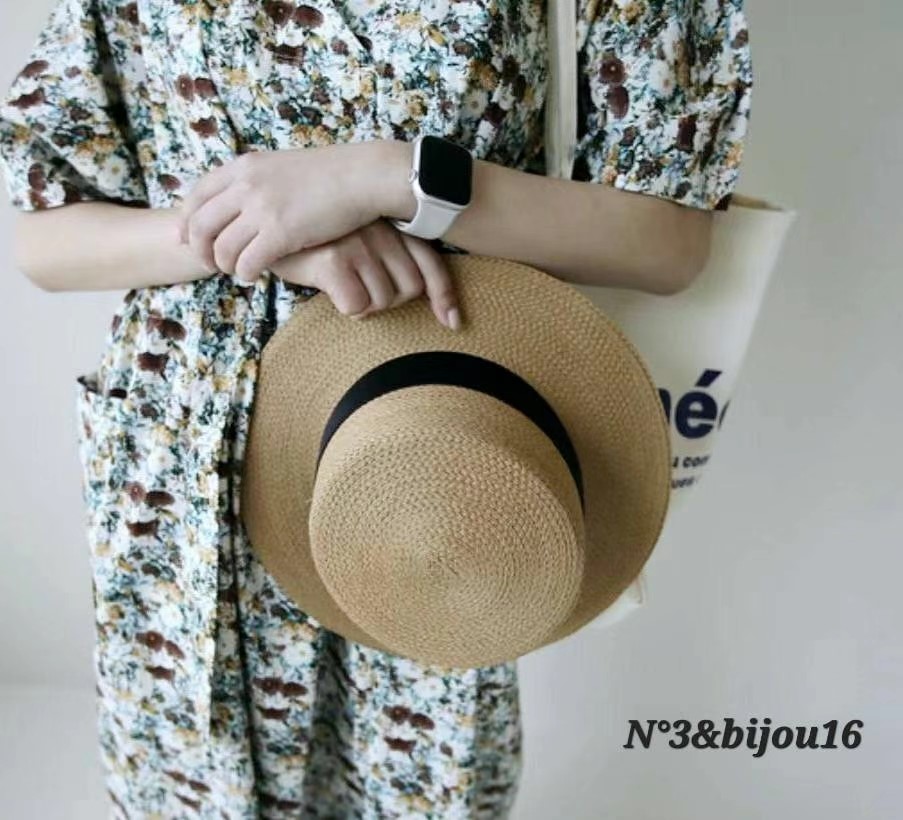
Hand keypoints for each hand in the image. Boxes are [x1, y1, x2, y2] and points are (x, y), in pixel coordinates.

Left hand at [176, 141, 399, 281]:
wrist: (362, 176)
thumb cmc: (330, 175)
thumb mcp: (282, 166)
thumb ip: (257, 181)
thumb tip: (241, 201)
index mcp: (244, 166)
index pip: (196, 195)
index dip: (186, 221)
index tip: (186, 239)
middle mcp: (246, 186)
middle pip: (200, 225)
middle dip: (200, 250)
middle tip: (210, 264)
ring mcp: (262, 209)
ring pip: (222, 249)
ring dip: (225, 266)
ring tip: (238, 271)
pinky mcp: (281, 233)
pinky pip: (248, 262)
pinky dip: (246, 274)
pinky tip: (255, 276)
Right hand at [271, 219, 460, 329]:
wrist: (265, 228)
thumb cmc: (315, 241)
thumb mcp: (359, 241)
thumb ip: (387, 259)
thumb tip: (422, 296)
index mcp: (390, 226)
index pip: (431, 265)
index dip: (445, 297)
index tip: (452, 323)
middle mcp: (380, 231)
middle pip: (411, 289)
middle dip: (389, 301)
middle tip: (361, 291)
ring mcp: (359, 244)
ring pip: (385, 300)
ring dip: (365, 306)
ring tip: (342, 287)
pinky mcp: (335, 259)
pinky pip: (358, 305)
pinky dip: (346, 308)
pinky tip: (330, 292)